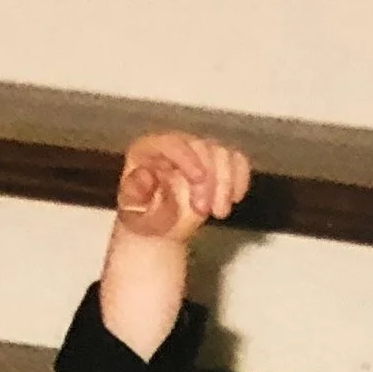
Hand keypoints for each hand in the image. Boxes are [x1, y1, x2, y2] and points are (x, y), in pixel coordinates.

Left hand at [114, 129, 249, 241]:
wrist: (158, 228)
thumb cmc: (142, 216)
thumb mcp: (132, 210)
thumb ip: (135, 194)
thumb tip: (144, 176)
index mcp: (149, 149)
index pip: (172, 143)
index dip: (188, 158)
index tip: (199, 179)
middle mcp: (176, 145)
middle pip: (201, 148)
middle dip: (208, 181)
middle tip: (204, 211)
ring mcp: (199, 152)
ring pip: (222, 153)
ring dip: (226, 184)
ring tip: (219, 213)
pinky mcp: (218, 163)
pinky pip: (237, 160)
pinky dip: (240, 179)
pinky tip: (235, 198)